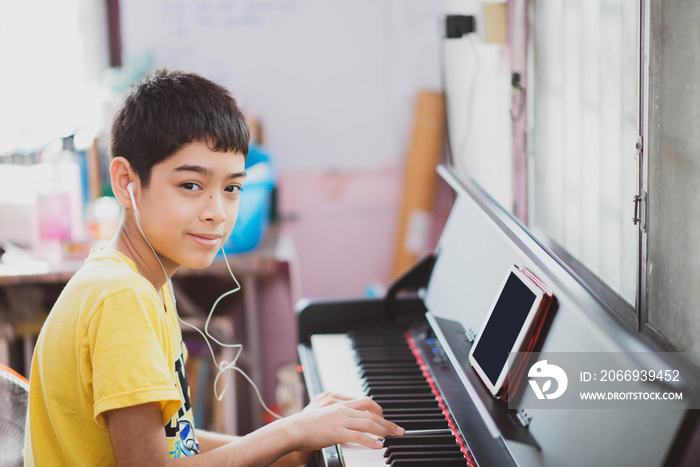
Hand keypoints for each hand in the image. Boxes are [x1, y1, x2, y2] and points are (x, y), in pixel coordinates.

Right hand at [283, 392, 404, 451]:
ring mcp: (341, 419)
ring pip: (369, 423)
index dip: (378, 411)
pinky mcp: (337, 432)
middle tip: (398, 429)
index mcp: (339, 401)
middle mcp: (342, 408)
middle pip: (372, 412)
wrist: (292, 429)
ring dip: (384, 430)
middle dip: (387, 421)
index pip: (365, 402)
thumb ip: (335, 412)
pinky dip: (371, 441)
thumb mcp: (322, 411)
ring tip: (393, 437)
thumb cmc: (304, 423)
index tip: (384, 419)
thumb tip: (345, 418)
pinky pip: (359, 436)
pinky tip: (379, 445)